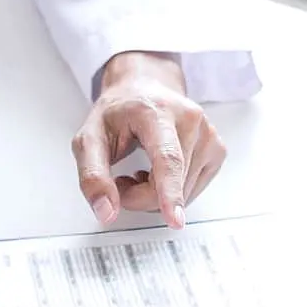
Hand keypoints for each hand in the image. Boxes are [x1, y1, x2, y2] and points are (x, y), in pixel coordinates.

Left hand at [71, 51, 225, 229]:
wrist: (145, 88)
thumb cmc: (119, 112)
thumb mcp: (89, 139)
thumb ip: (92, 177)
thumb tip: (106, 212)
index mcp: (157, 112)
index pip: (167, 159)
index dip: (169, 193)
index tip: (176, 219)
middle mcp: (190, 120)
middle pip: (169, 185)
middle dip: (140, 196)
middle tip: (121, 180)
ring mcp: (209, 134)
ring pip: (183, 194)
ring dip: (156, 195)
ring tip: (142, 171)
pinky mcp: (218, 150)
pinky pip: (193, 191)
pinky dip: (173, 191)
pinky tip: (161, 173)